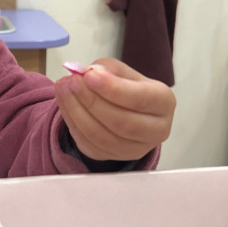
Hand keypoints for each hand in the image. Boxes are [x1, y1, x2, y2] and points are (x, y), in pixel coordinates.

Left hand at [54, 58, 175, 161]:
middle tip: (71, 82)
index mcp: (164, 101)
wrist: (124, 109)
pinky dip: (73, 123)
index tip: (88, 76)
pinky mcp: (115, 157)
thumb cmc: (127, 88)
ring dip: (77, 112)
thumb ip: (107, 69)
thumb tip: (90, 73)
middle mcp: (156, 129)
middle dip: (91, 101)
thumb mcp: (121, 71)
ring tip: (63, 89)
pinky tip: (66, 104)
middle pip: (122, 122)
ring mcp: (136, 148)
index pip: (140, 98)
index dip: (112, 88)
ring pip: (102, 136)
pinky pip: (89, 143)